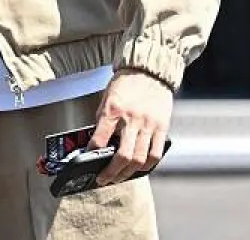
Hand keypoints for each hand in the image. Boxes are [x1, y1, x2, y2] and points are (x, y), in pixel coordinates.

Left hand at [89, 69, 173, 186]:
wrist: (149, 69)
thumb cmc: (126, 83)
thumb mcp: (107, 97)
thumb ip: (103, 119)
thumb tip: (96, 141)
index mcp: (114, 109)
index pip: (99, 139)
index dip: (91, 153)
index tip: (87, 160)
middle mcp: (131, 119)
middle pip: (122, 156)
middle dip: (111, 173)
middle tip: (103, 179)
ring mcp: (148, 124)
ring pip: (139, 159)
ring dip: (127, 173)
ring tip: (119, 177)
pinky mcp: (161, 127)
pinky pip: (155, 154)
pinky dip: (147, 166)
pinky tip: (139, 169)